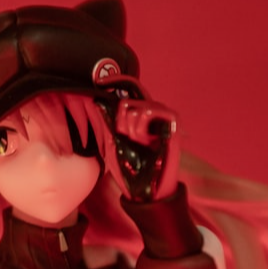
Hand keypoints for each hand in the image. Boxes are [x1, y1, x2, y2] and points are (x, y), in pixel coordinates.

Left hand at [92, 59, 178, 201]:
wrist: (145, 189)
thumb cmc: (129, 167)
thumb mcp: (111, 140)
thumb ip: (105, 120)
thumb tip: (96, 99)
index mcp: (138, 113)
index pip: (129, 88)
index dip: (116, 80)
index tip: (100, 81)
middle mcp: (151, 111)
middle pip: (129, 95)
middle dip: (120, 116)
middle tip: (125, 135)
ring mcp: (163, 115)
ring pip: (136, 106)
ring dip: (130, 127)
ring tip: (137, 141)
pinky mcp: (172, 122)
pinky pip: (149, 111)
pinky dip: (140, 127)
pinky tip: (144, 140)